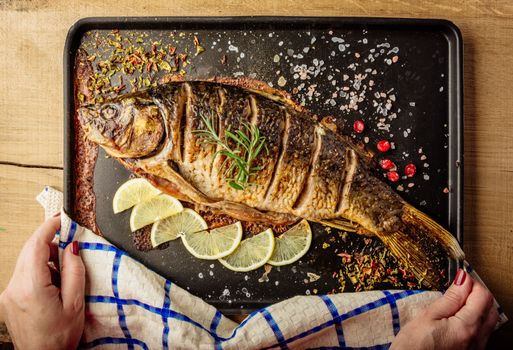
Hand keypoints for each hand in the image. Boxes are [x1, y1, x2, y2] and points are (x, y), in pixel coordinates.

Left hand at [0, 215, 84, 349]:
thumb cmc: (60, 337)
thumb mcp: (76, 302)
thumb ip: (74, 270)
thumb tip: (72, 246)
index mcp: (31, 287)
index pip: (36, 246)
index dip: (48, 228)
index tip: (60, 219)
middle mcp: (14, 287)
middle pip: (30, 251)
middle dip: (50, 243)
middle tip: (70, 245)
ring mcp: (8, 293)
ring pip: (26, 261)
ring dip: (45, 259)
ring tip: (64, 276)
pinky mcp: (8, 298)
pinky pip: (23, 274)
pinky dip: (39, 271)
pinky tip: (53, 285)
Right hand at [390, 269, 497, 349]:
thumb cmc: (413, 346)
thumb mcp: (428, 316)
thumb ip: (450, 298)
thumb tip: (463, 280)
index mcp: (467, 327)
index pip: (482, 295)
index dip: (471, 281)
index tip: (458, 275)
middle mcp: (477, 339)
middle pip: (489, 307)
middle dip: (477, 293)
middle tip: (458, 285)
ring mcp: (475, 348)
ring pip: (488, 321)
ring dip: (477, 306)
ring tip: (456, 300)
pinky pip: (481, 333)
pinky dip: (475, 319)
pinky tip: (458, 317)